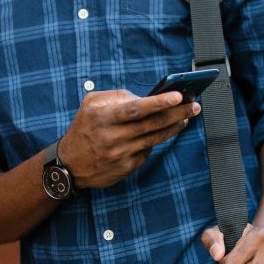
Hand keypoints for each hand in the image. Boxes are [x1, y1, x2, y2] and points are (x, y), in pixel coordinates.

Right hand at [57, 89, 200, 187]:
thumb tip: (147, 97)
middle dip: (177, 113)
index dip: (158, 102)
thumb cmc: (84, 127)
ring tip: (187, 116)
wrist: (69, 165)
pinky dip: (159, 139)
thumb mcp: (91, 104)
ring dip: (174, 126)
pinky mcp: (127, 168)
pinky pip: (148, 150)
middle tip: (194, 105)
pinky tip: (167, 130)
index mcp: (103, 118)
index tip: (178, 95)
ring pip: (155, 138)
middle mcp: (113, 137)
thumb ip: (117, 95)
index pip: (136, 109)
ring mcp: (121, 155)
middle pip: (152, 124)